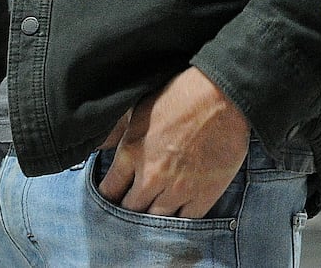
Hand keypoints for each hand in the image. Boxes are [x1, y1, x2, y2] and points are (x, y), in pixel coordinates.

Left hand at [95, 68, 249, 218]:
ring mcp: (178, 189)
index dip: (107, 196)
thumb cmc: (178, 97)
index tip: (110, 198)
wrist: (221, 98)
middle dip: (126, 211)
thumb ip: (115, 132)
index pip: (109, 189)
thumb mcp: (137, 108)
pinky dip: (178, 223)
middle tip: (128, 210)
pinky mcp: (204, 196)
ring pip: (155, 221)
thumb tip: (99, 147)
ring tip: (149, 216)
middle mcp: (151, 176)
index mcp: (131, 152)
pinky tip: (174, 217)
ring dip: (150, 221)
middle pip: (130, 210)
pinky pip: (185, 222)